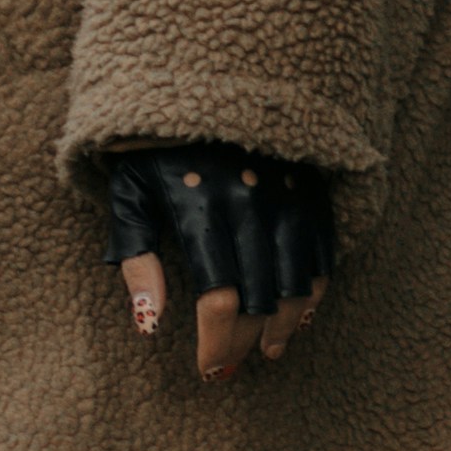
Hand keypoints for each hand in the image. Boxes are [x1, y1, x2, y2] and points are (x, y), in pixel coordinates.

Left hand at [96, 148, 334, 382]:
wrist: (198, 79)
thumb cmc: (152, 149)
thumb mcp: (128, 195)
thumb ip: (136, 260)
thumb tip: (149, 325)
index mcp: (199, 209)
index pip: (218, 299)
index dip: (216, 345)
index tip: (209, 370)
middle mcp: (249, 204)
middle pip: (259, 297)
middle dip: (245, 343)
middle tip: (232, 367)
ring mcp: (286, 195)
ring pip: (298, 281)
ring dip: (286, 325)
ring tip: (271, 350)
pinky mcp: (309, 187)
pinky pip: (322, 251)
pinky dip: (315, 289)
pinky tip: (302, 313)